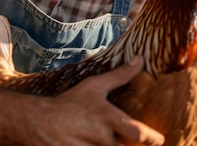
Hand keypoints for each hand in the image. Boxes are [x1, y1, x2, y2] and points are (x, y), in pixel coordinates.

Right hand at [28, 56, 164, 145]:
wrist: (37, 121)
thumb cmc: (69, 103)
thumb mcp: (94, 86)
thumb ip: (120, 76)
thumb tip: (140, 59)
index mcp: (107, 117)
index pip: (138, 133)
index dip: (152, 139)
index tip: (160, 139)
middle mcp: (99, 137)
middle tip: (130, 140)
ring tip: (109, 140)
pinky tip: (96, 144)